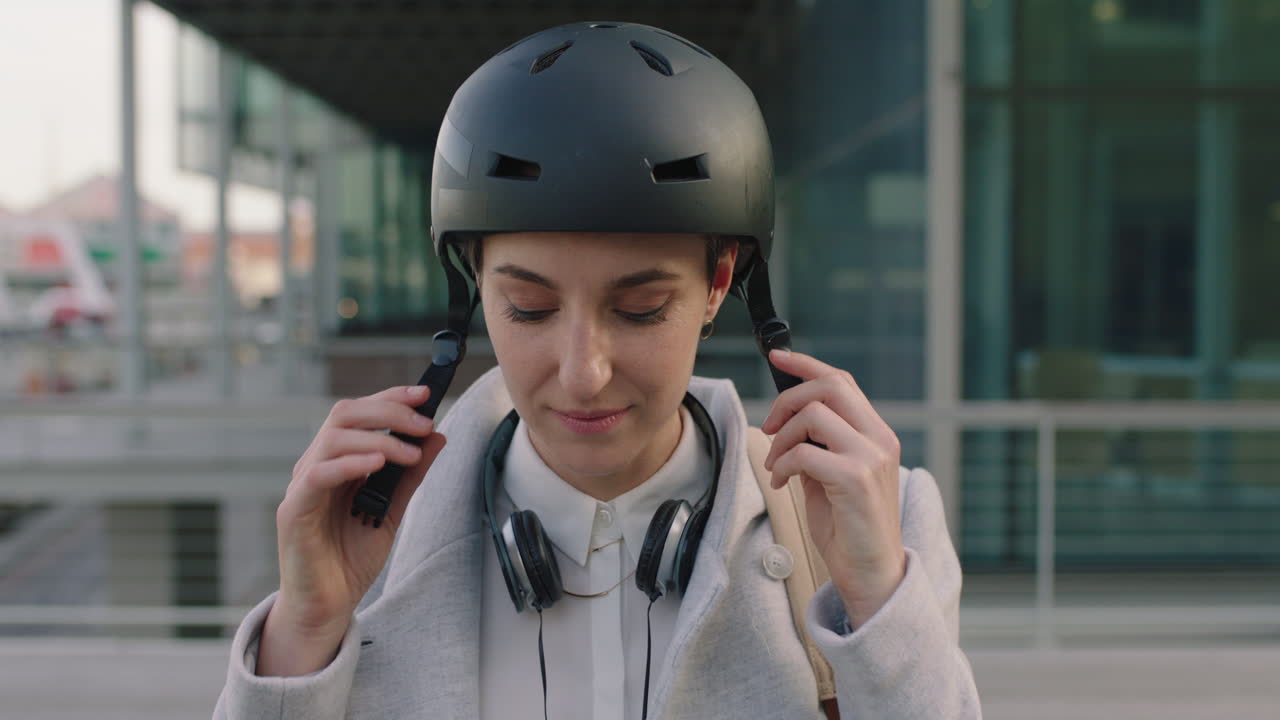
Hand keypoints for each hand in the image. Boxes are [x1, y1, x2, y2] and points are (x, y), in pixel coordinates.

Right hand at [260, 385, 446, 674]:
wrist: (327, 606)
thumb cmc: (350, 558)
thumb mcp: (392, 510)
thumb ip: (410, 475)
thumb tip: (437, 436)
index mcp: (337, 461)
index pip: (359, 412)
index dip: (390, 397)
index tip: (425, 393)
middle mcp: (316, 466)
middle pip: (345, 414)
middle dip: (388, 410)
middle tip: (424, 422)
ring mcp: (302, 487)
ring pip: (332, 439)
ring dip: (378, 439)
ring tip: (410, 454)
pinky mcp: (293, 512)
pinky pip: (317, 475)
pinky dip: (350, 464)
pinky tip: (378, 465)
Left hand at [760, 349, 905, 627]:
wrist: (872, 574)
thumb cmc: (849, 529)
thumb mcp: (830, 477)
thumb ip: (818, 446)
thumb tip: (787, 420)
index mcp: (877, 434)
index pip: (842, 382)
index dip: (806, 364)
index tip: (776, 356)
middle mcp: (880, 439)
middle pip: (829, 387)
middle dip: (787, 399)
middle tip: (768, 427)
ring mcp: (871, 458)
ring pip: (813, 415)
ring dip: (781, 437)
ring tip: (776, 465)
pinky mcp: (855, 479)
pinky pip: (804, 452)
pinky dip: (783, 463)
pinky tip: (781, 483)